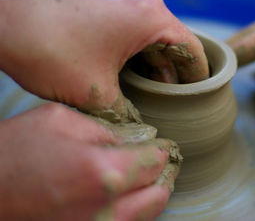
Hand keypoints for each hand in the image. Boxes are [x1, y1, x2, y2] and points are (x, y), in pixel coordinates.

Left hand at [0, 0, 208, 116]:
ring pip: (149, 31)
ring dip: (150, 59)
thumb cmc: (48, 48)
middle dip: (171, 72)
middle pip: (171, 40)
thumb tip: (139, 126)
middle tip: (170, 100)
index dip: (199, 77)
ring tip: (146, 88)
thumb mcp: (96, 93)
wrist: (1, 18)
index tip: (201, 95)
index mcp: (151, 16)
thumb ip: (127, 112)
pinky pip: (130, 21)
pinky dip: (133, 45)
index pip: (192, 49)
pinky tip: (124, 66)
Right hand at [0, 103, 176, 220]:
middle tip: (156, 160)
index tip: (159, 144)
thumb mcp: (60, 120)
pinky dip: (134, 208)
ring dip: (151, 193)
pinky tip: (124, 193)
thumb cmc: (15, 151)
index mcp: (104, 172)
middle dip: (161, 174)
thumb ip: (106, 129)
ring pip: (148, 214)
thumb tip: (135, 139)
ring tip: (143, 176)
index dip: (161, 149)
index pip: (155, 162)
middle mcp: (108, 209)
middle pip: (159, 193)